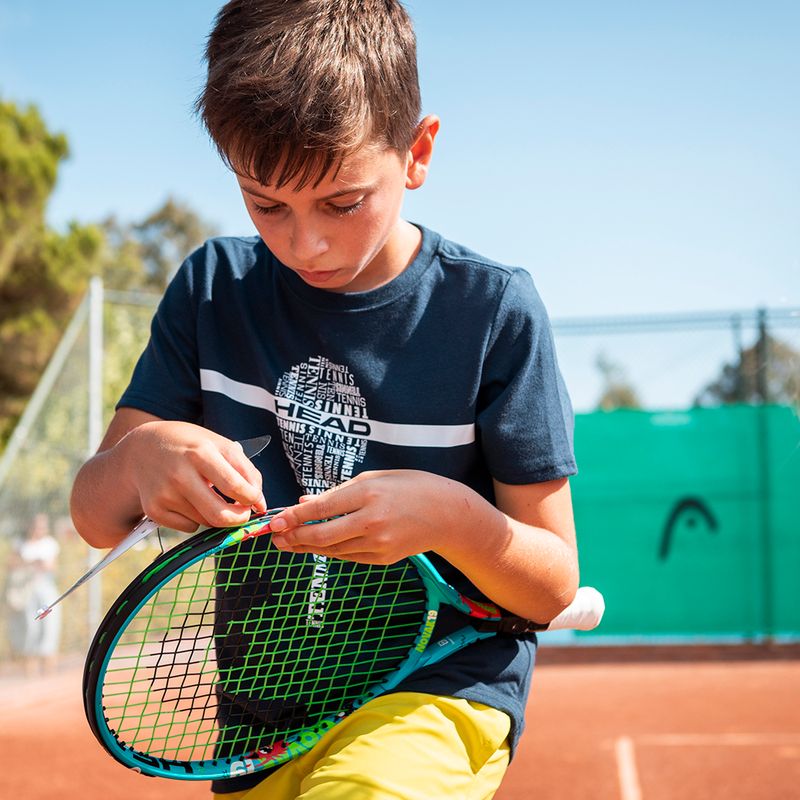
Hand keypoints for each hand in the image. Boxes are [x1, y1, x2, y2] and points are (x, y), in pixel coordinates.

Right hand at [119, 421, 266, 532]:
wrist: (143, 448)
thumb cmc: (189, 445)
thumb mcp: (219, 444)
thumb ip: (246, 470)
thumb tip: (260, 503)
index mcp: (200, 453)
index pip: (236, 487)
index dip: (252, 499)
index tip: (255, 500)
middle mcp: (180, 475)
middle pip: (220, 515)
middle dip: (239, 519)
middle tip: (243, 513)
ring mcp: (165, 494)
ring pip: (206, 522)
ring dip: (215, 515)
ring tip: (207, 494)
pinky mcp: (154, 510)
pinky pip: (189, 527)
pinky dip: (195, 519)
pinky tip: (188, 500)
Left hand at [267, 470, 473, 563]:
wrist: (447, 515)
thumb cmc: (411, 487)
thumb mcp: (375, 478)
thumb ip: (339, 491)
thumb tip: (306, 501)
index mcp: (369, 494)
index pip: (322, 507)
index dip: (295, 516)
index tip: (276, 519)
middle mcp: (371, 521)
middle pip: (322, 534)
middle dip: (294, 537)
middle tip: (275, 537)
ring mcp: (378, 543)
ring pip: (332, 549)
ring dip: (307, 547)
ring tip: (287, 543)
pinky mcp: (382, 558)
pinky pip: (348, 556)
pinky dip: (329, 551)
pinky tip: (314, 546)